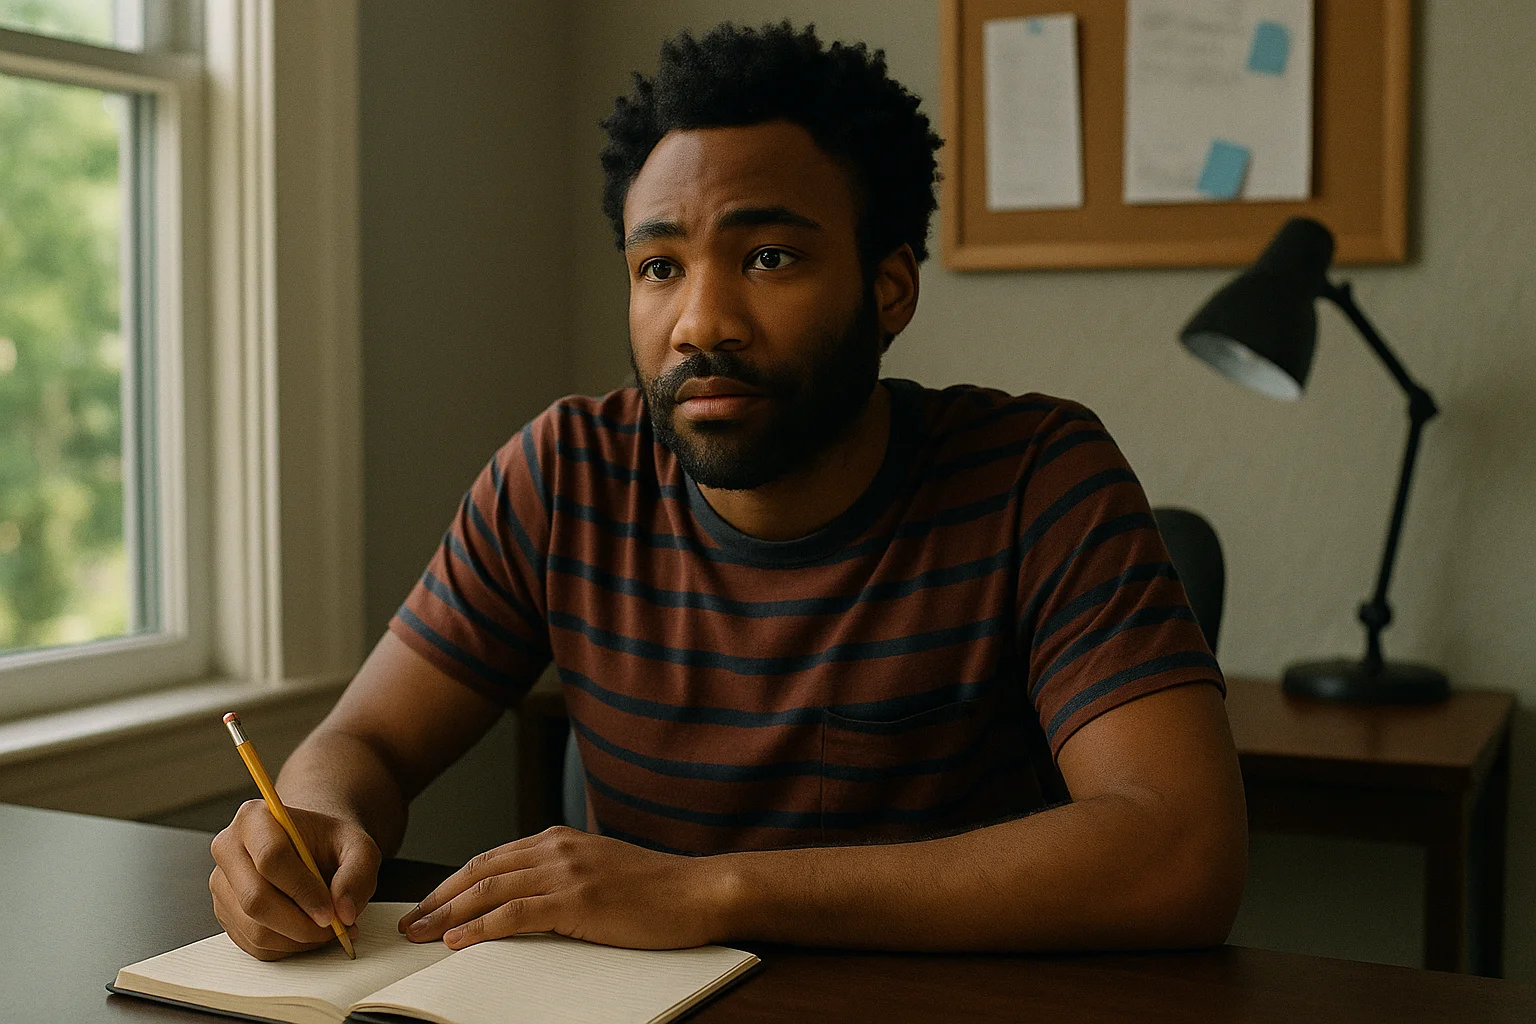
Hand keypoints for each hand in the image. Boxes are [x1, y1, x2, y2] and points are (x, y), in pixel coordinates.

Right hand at [210, 800, 382, 960]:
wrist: (310, 847)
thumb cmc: (329, 842)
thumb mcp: (358, 846)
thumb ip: (357, 873)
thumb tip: (343, 912)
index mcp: (256, 818)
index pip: (271, 858)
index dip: (303, 891)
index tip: (331, 913)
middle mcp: (229, 849)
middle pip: (256, 899)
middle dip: (301, 924)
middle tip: (334, 928)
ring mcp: (222, 884)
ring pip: (254, 928)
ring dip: (297, 939)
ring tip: (328, 930)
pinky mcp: (224, 912)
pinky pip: (252, 944)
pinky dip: (286, 947)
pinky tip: (308, 932)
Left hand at [397, 827, 729, 950]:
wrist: (698, 891)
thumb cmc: (656, 889)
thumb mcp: (600, 870)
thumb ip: (562, 875)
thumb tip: (523, 902)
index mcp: (560, 840)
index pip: (491, 859)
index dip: (453, 883)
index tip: (427, 905)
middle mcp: (557, 848)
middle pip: (480, 871)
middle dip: (439, 898)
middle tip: (409, 923)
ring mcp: (567, 872)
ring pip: (490, 890)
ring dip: (448, 914)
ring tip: (421, 934)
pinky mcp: (577, 901)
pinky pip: (516, 913)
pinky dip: (482, 927)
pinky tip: (460, 941)